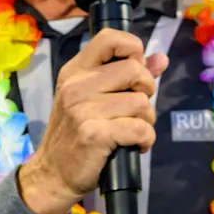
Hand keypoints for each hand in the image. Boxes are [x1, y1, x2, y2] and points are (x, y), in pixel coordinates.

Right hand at [19, 29, 168, 213]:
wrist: (52, 174)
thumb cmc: (76, 135)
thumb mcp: (95, 99)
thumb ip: (129, 78)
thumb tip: (161, 59)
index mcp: (75, 71)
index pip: (110, 38)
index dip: (133, 49)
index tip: (135, 72)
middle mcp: (76, 85)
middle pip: (135, 70)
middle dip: (146, 91)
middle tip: (136, 110)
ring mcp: (82, 110)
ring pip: (141, 103)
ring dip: (146, 120)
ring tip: (131, 131)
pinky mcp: (93, 134)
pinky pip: (140, 128)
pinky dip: (145, 139)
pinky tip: (134, 145)